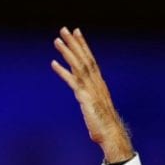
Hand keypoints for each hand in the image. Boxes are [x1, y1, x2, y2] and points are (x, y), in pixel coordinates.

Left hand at [51, 27, 132, 163]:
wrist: (112, 135)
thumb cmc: (105, 127)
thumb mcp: (96, 111)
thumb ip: (91, 105)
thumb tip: (88, 106)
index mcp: (99, 84)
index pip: (90, 60)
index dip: (83, 46)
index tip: (76, 33)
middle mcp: (96, 83)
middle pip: (84, 58)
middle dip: (74, 43)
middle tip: (65, 29)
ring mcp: (91, 89)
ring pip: (78, 66)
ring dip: (67, 52)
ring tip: (57, 40)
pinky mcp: (85, 98)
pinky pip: (73, 81)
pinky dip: (63, 71)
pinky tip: (53, 63)